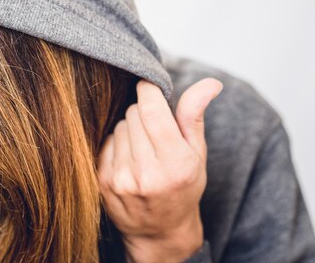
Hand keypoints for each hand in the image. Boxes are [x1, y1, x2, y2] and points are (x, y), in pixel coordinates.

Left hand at [97, 78, 222, 262]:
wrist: (159, 231)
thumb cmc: (183, 187)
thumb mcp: (197, 154)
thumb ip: (195, 115)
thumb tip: (211, 82)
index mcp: (176, 163)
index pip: (151, 109)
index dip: (148, 89)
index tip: (149, 85)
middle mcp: (147, 172)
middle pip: (134, 113)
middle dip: (144, 112)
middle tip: (155, 129)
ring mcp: (122, 178)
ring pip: (120, 126)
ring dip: (130, 129)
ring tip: (144, 148)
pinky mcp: (104, 181)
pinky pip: (107, 141)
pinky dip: (118, 144)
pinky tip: (130, 158)